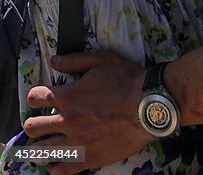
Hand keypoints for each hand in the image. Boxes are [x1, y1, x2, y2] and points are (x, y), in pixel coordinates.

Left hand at [23, 51, 149, 173]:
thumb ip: (75, 60)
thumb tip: (54, 62)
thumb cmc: (127, 80)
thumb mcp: (102, 60)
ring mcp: (75, 142)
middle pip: (32, 127)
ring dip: (40, 145)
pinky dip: (53, 167)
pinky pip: (59, 170)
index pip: (34, 98)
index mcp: (68, 96)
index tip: (40, 98)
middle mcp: (66, 120)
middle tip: (40, 123)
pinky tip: (55, 163)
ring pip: (40, 151)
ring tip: (46, 143)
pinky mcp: (87, 159)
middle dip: (33, 123)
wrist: (149, 105)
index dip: (35, 96)